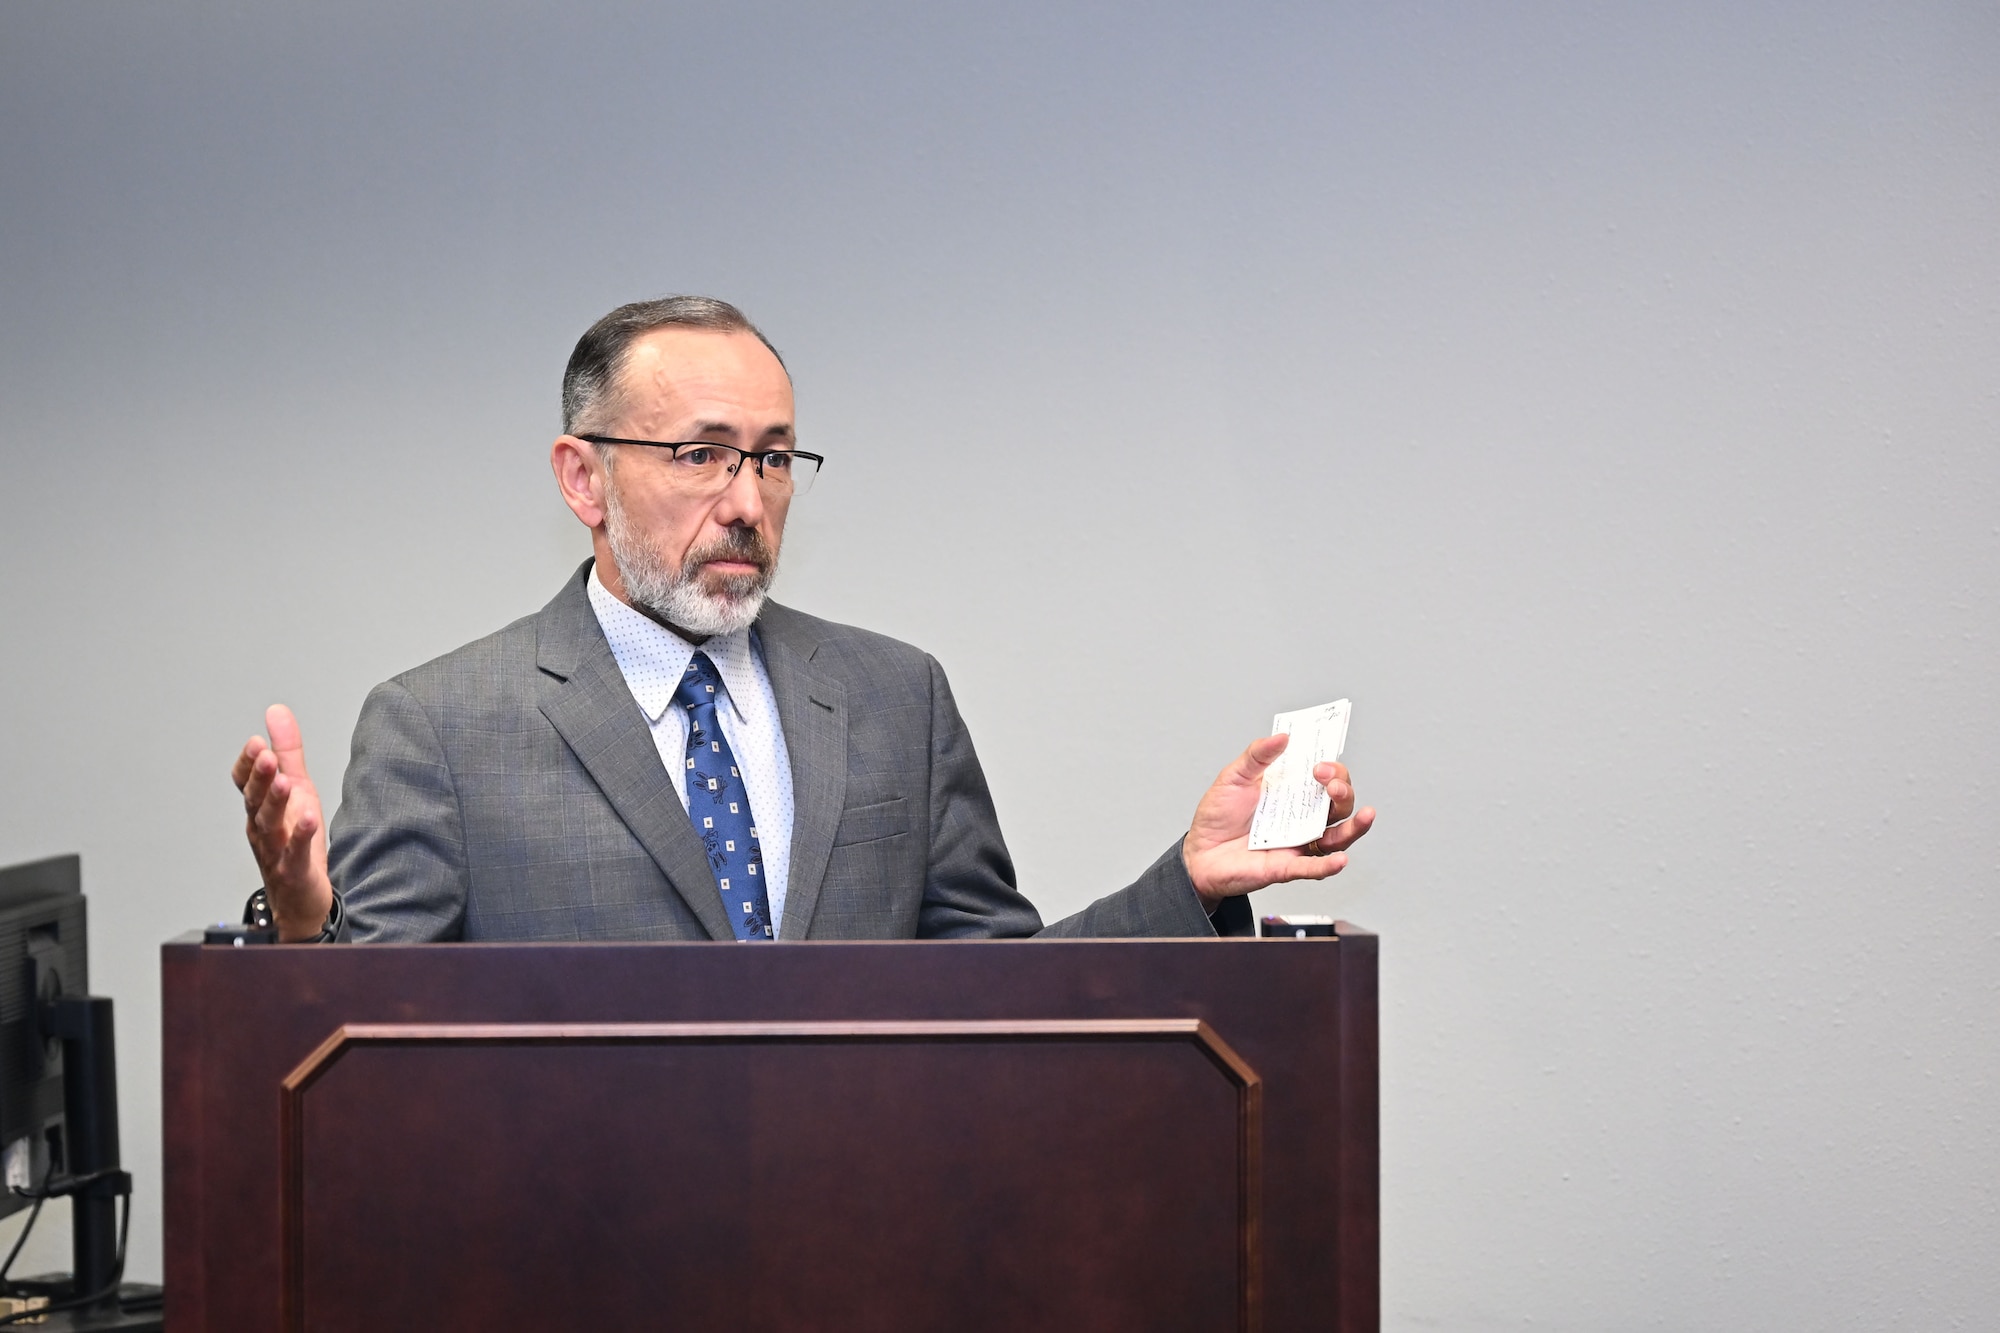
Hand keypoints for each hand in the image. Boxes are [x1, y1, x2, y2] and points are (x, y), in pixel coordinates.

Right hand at [231, 704, 334, 941]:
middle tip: (265, 755)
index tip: (256, 742)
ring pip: (269, 824)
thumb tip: (276, 712)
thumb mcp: (297, 788)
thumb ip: (287, 751)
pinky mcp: (295, 870)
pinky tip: (309, 821)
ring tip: (284, 782)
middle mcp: (262, 827)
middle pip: (255, 799)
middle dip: (259, 777)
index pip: (245, 782)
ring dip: (275, 802)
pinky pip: (295, 852)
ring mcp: (276, 850)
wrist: (300, 898)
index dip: (248, 764)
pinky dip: (300, 836)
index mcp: (261, 806)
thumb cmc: (295, 840)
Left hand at [1181, 734, 1375, 912]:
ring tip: (1365, 815)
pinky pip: (1313, 868)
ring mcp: (1298, 843)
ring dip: (1354, 828)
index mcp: (1292, 794)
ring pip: (1338, 838)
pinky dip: (1328, 865)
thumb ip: (1256, 756)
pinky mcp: (1286, 867)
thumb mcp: (1233, 778)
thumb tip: (1282, 736)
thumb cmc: (1217, 817)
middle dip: (1343, 791)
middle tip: (1330, 782)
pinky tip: (1341, 860)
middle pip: (1339, 806)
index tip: (1320, 763)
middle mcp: (1301, 818)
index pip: (1326, 779)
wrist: (1198, 853)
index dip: (1333, 769)